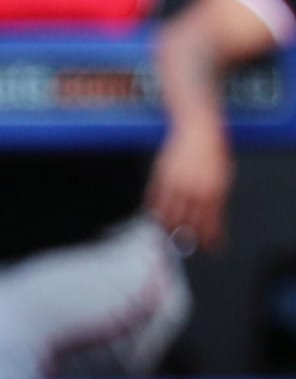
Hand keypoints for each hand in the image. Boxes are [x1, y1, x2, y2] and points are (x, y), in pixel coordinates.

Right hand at [147, 117, 232, 250]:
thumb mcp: (222, 179)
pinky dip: (155, 210)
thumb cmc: (213, 153)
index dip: (208, 239)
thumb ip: (216, 200)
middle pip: (187, 223)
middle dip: (185, 237)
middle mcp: (194, 191)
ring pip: (168, 215)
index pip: (210, 223)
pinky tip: (157, 215)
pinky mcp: (161, 176)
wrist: (199, 131)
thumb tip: (212, 222)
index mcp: (214, 192)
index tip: (208, 248)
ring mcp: (176, 184)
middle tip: (184, 244)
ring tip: (168, 232)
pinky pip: (154, 200)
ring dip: (167, 227)